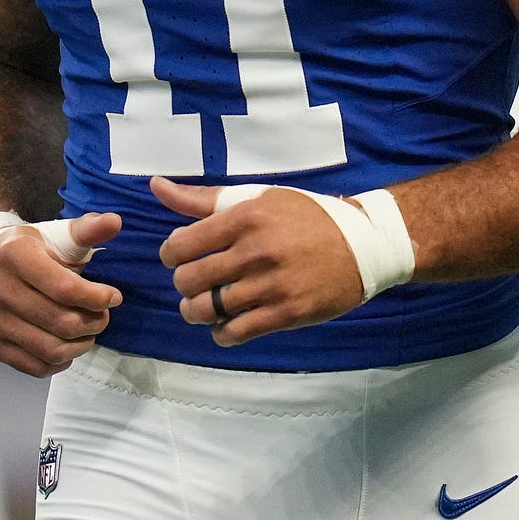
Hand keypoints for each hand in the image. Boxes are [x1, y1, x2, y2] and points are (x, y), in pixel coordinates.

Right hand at [0, 211, 122, 376]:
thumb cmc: (24, 251)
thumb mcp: (53, 234)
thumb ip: (86, 230)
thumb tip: (115, 222)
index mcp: (13, 254)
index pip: (64, 288)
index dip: (97, 297)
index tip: (114, 297)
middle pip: (60, 321)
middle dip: (93, 323)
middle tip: (102, 317)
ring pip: (50, 349)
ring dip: (80, 345)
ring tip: (89, 332)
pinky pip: (34, 366)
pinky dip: (59, 362)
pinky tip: (67, 346)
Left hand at [155, 177, 364, 348]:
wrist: (363, 244)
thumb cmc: (305, 217)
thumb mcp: (257, 198)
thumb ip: (203, 198)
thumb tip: (155, 186)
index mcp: (245, 217)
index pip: (181, 244)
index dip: (171, 255)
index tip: (180, 257)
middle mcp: (256, 251)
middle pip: (190, 280)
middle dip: (184, 285)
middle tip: (193, 283)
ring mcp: (272, 285)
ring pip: (208, 310)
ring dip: (196, 312)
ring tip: (202, 307)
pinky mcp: (287, 313)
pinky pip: (236, 332)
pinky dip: (221, 333)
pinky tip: (225, 325)